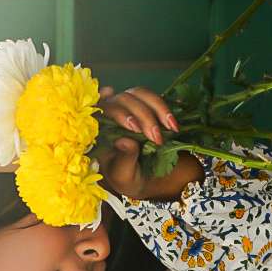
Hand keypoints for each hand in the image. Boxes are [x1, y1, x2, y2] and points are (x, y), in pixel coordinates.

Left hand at [95, 84, 203, 200]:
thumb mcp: (123, 175)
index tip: (135, 127)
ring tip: (171, 129)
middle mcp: (110, 112)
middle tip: (157, 139)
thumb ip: (123, 159)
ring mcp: (127, 106)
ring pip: (140, 94)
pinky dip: (165, 109)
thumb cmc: (125, 176)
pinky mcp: (143, 105)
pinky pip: (153, 98)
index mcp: (97, 128)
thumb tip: (124, 141)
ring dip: (158, 109)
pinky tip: (173, 123)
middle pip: (124, 99)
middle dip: (144, 117)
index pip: (101, 110)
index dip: (118, 113)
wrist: (140, 176)